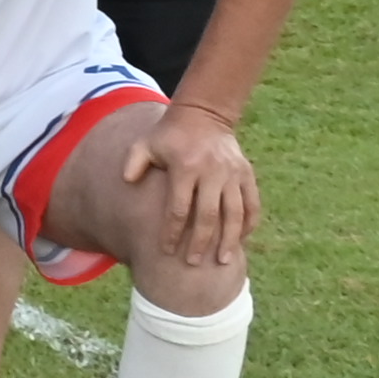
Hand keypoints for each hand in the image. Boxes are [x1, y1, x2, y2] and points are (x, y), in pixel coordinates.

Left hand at [125, 101, 259, 269]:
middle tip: (192, 263)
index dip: (172, 232)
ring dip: (229, 239)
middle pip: (208, 215)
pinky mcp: (246, 173)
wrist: (204, 114)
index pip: (179, 208)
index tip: (165, 250)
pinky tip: (242, 241)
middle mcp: (212, 172)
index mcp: (185, 167)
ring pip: (235, 213)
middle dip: (200, 242)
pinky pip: (252, 203)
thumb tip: (126, 181)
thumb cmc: (169, 135)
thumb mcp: (146, 143)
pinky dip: (249, 223)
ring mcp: (232, 173)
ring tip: (223, 261)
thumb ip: (134, 162)